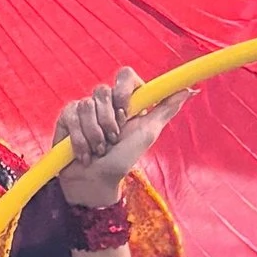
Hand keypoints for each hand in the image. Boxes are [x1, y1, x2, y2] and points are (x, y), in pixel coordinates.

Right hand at [52, 70, 167, 205]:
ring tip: (99, 150)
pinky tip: (84, 154)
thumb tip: (189, 89)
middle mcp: (105, 101)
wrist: (96, 181)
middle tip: (113, 140)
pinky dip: (80, 140)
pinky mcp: (67, 117)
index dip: (123, 91)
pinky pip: (72, 116)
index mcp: (127, 100)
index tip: (125, 111)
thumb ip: (166, 109)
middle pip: (103, 91)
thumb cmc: (123, 159)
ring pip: (86, 105)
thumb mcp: (148, 133)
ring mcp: (84, 107)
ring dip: (95, 135)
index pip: (125, 75)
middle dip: (109, 121)